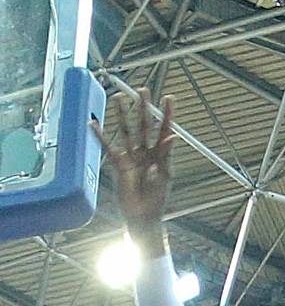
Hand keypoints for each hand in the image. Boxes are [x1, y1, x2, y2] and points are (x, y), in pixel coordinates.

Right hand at [101, 89, 174, 245]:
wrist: (143, 215)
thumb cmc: (157, 198)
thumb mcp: (165, 175)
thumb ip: (166, 155)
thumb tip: (171, 136)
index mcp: (161, 154)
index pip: (164, 129)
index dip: (167, 115)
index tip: (170, 98)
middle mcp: (146, 151)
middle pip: (144, 125)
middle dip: (144, 108)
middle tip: (143, 90)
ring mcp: (132, 156)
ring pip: (126, 131)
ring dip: (122, 115)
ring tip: (119, 97)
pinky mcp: (119, 164)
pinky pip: (108, 147)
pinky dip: (100, 136)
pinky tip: (92, 124)